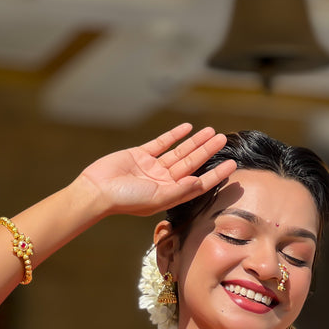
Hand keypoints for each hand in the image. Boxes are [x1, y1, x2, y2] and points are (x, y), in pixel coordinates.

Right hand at [78, 123, 236, 217]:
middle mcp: (164, 182)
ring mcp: (153, 168)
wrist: (97, 191)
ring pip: (179, 152)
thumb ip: (179, 190)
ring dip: (195, 142)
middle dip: (208, 152)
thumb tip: (200, 183)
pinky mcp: (140, 155)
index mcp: (171, 195)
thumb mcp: (157, 197)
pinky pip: (161, 143)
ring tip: (211, 132)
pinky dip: (174, 135)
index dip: (216, 175)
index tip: (232, 166)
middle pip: (192, 164)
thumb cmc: (126, 200)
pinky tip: (187, 128)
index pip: (199, 183)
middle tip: (223, 139)